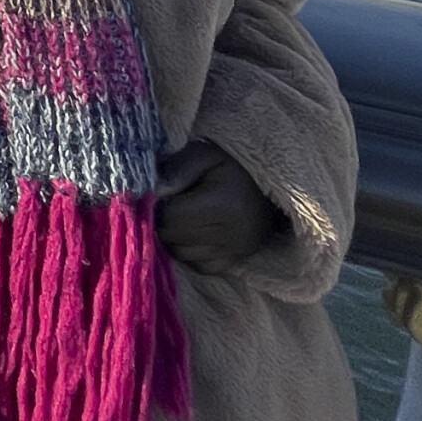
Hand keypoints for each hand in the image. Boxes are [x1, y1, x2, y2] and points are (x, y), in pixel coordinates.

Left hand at [156, 140, 281, 273]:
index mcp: (224, 206)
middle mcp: (232, 235)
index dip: (156, 205)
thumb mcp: (204, 154)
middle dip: (161, 220)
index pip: (171, 217)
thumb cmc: (232, 165)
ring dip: (173, 237)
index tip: (157, 192)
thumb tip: (152, 192)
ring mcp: (236, 252)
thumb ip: (176, 170)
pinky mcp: (237, 261)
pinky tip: (193, 232)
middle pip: (173, 237)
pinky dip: (189, 252)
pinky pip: (199, 266)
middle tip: (167, 203)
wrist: (269, 185)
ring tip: (180, 216)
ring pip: (182, 254)